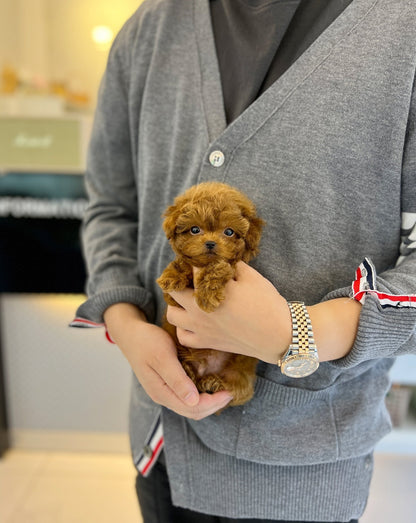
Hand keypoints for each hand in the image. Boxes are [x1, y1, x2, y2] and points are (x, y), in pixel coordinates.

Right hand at [104, 303, 232, 418]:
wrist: (131, 334)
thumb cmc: (146, 341)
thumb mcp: (162, 356)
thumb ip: (177, 379)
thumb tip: (194, 401)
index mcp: (161, 392)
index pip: (192, 408)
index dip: (213, 403)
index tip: (228, 391)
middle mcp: (163, 395)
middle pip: (193, 411)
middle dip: (214, 405)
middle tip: (231, 391)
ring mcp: (165, 391)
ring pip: (191, 406)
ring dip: (209, 402)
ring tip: (224, 389)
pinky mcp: (167, 384)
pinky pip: (187, 397)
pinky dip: (201, 395)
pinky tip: (211, 383)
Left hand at [167, 261, 291, 363]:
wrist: (278, 335)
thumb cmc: (266, 303)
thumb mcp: (251, 276)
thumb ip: (231, 265)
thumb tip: (220, 260)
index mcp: (210, 289)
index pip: (191, 269)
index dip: (195, 261)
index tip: (200, 259)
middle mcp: (199, 309)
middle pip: (173, 290)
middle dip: (179, 281)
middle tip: (191, 278)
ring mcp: (200, 328)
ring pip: (172, 314)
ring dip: (176, 304)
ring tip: (188, 298)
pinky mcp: (206, 342)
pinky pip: (182, 336)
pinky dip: (183, 328)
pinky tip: (192, 320)